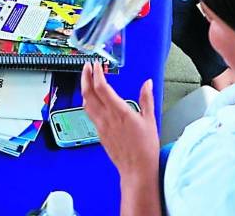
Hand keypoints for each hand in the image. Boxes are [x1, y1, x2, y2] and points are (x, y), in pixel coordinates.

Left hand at [81, 62, 159, 178]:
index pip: (101, 88)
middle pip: (88, 93)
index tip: (97, 65)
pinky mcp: (99, 133)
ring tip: (88, 79)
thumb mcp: (150, 120)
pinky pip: (90, 114)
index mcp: (119, 112)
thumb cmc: (145, 148)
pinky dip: (88, 102)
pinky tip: (93, 99)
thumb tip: (147, 83)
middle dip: (85, 77)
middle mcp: (107, 118)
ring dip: (85, 89)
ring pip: (86, 104)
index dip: (96, 74)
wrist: (137, 170)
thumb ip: (147, 99)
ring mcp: (101, 126)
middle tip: (87, 67)